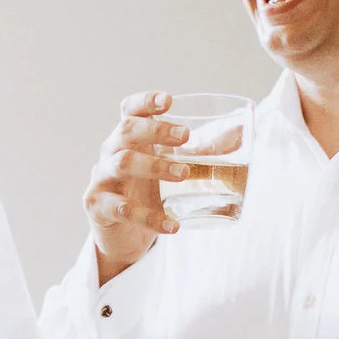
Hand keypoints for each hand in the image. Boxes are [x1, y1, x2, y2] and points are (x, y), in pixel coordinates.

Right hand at [85, 93, 236, 283]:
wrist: (121, 237)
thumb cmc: (148, 194)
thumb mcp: (172, 169)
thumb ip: (202, 152)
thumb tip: (240, 133)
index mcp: (129, 139)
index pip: (130, 110)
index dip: (145, 102)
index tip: (168, 101)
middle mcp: (111, 153)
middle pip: (126, 130)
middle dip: (156, 130)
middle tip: (186, 136)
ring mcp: (102, 178)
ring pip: (123, 162)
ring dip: (155, 165)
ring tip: (184, 174)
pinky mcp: (98, 206)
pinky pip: (121, 207)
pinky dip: (148, 216)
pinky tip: (171, 223)